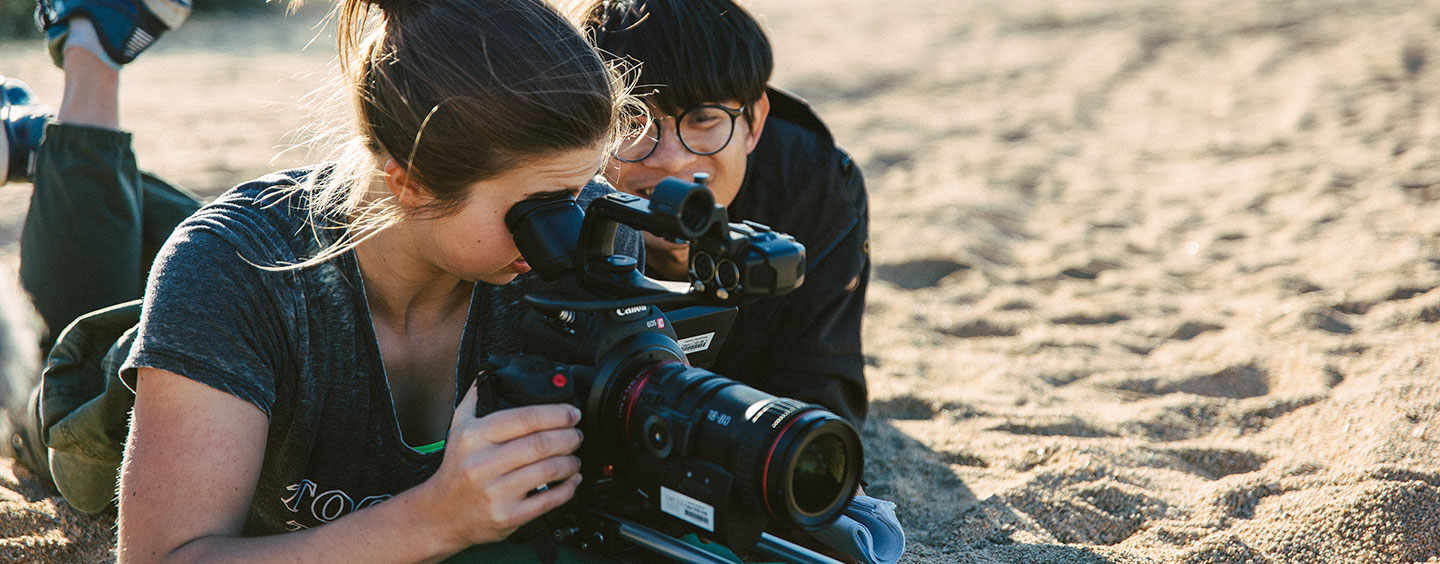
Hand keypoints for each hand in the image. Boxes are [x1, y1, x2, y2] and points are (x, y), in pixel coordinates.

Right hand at [418, 383, 584, 548]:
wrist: (443, 514)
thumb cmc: (457, 469)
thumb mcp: (459, 428)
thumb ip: (477, 398)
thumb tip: (492, 373)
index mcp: (474, 437)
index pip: (524, 418)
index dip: (556, 414)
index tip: (572, 413)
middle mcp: (483, 464)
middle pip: (541, 444)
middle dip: (569, 437)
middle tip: (577, 434)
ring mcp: (496, 492)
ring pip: (548, 470)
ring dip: (571, 461)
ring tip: (574, 456)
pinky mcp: (508, 516)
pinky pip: (548, 500)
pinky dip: (568, 488)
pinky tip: (572, 480)